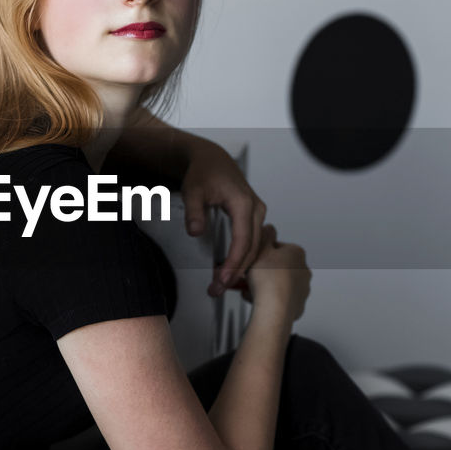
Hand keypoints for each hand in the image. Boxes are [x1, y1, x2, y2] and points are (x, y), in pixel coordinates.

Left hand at [178, 141, 267, 297]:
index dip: (233, 264)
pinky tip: (228, 270)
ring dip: (240, 267)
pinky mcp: (253, 217)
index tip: (222, 280)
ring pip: (254, 247)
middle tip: (217, 289)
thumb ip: (194, 212)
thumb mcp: (193, 190)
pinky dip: (242, 258)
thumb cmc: (204, 172)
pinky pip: (252, 242)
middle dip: (236, 272)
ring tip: (220, 285)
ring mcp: (257, 213)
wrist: (212, 159)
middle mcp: (256, 209)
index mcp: (244, 204)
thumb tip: (195, 232)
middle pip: (252, 249)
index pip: (243, 241)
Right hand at [244, 225, 312, 321]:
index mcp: (297, 253)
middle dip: (264, 270)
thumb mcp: (260, 248)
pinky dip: (270, 300)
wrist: (274, 308)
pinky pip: (281, 300)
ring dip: (266, 285)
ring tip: (250, 289)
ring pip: (280, 284)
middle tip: (249, 274)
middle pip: (279, 267)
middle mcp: (303, 270)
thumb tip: (268, 228)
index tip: (253, 258)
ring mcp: (302, 289)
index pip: (277, 247)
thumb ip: (264, 235)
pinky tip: (258, 300)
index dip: (261, 253)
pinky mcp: (297, 306)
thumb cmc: (269, 280)